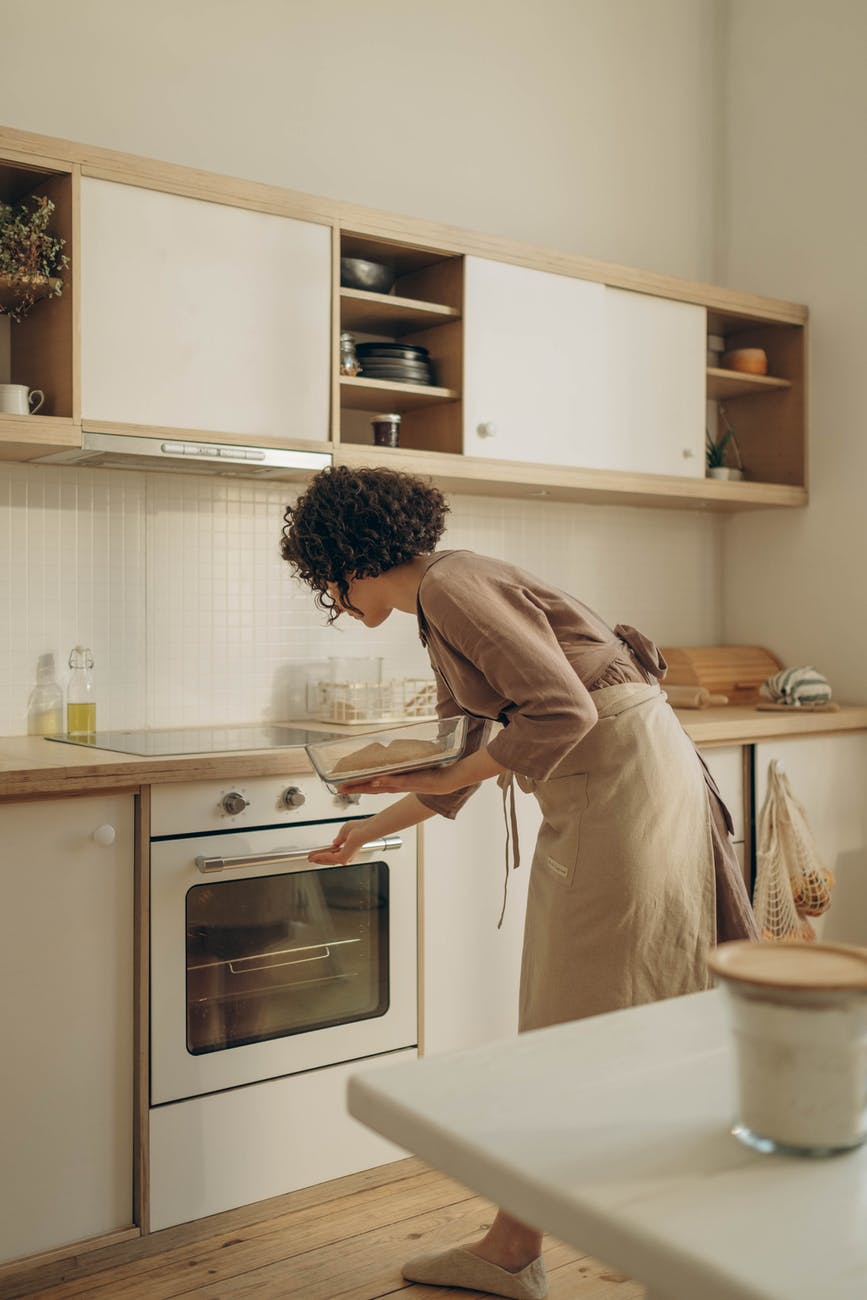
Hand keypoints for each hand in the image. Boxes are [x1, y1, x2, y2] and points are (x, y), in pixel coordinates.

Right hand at [307, 821, 373, 865]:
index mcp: (348, 849)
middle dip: (319, 858)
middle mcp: (347, 855)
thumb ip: (339, 839)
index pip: (334, 853)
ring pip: (328, 859)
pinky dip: (321, 856)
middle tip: (310, 858)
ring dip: (318, 858)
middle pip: (329, 858)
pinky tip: (315, 855)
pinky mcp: (343, 857)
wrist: (365, 830)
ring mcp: (345, 857)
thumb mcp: (345, 832)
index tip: (317, 853)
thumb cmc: (359, 828)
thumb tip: (335, 843)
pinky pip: (329, 858)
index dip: (324, 854)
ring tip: (310, 857)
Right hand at [336, 765, 456, 795]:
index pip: (372, 785)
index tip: (342, 785)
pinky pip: (398, 780)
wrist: (448, 779)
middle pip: (371, 788)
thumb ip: (402, 762)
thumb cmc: (431, 773)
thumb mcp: (413, 766)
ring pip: (381, 786)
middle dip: (355, 787)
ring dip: (366, 786)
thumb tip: (392, 750)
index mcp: (395, 782)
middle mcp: (396, 785)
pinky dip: (387, 780)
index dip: (356, 785)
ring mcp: (403, 783)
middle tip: (339, 788)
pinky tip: (377, 779)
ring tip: (350, 787)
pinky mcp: (413, 780)